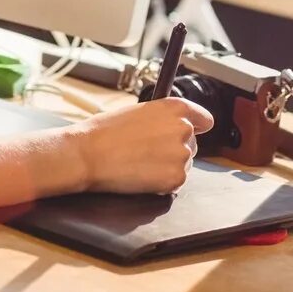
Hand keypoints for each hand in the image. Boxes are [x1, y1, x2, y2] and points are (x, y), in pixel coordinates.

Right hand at [70, 96, 214, 193]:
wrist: (87, 154)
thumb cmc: (105, 132)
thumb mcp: (139, 111)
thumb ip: (163, 118)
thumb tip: (174, 128)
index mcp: (175, 107)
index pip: (204, 119)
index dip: (198, 127)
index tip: (194, 133)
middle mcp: (184, 128)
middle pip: (192, 144)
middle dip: (174, 150)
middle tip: (148, 153)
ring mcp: (182, 154)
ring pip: (184, 164)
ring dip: (168, 167)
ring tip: (140, 164)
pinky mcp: (176, 178)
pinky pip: (175, 183)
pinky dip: (162, 184)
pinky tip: (141, 176)